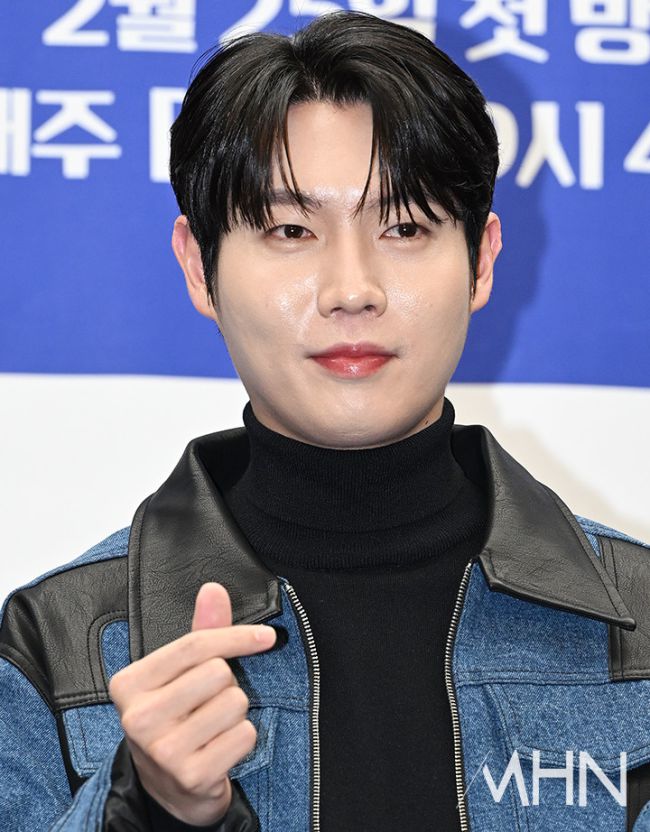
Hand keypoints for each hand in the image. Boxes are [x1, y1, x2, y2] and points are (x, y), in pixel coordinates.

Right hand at [108, 582, 276, 825]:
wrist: (168, 786)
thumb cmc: (175, 717)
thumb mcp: (179, 674)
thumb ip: (201, 631)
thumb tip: (213, 590)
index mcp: (129, 683)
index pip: (194, 645)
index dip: (236, 636)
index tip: (265, 637)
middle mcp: (139, 718)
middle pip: (218, 672)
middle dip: (227, 683)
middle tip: (208, 702)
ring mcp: (163, 751)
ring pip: (235, 702)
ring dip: (236, 711)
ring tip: (212, 725)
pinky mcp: (191, 775)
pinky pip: (245, 734)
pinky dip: (243, 738)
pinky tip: (219, 747)